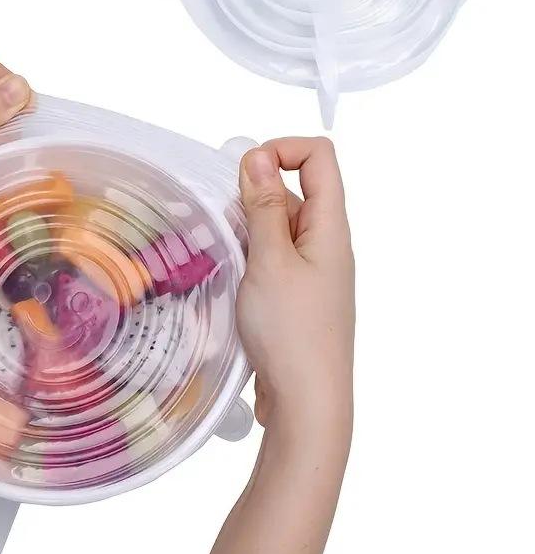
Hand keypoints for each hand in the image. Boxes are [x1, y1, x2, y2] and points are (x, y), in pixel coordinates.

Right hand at [237, 137, 354, 434]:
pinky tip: (230, 278)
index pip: (319, 157)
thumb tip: (258, 155)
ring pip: (277, 225)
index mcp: (329, 227)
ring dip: (246, 229)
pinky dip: (248, 256)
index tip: (245, 174)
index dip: (282, 150)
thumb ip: (264, 206)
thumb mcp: (270, 261)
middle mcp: (325, 243)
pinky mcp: (295, 293)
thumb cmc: (292, 333)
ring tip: (224, 257)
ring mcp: (311, 270)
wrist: (307, 403)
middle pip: (293, 190)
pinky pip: (271, 256)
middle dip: (253, 196)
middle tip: (225, 226)